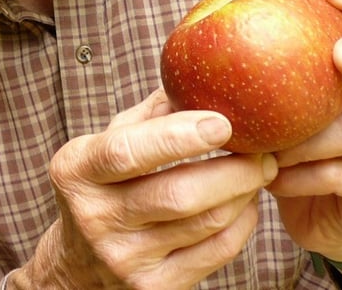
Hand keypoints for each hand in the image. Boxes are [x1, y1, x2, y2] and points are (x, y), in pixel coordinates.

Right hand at [12, 90, 276, 289]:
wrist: (77, 266)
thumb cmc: (102, 186)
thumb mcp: (107, 143)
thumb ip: (151, 114)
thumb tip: (204, 73)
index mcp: (77, 171)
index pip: (126, 152)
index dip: (177, 137)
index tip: (222, 122)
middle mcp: (95, 218)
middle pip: (176, 194)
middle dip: (232, 171)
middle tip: (265, 150)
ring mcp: (123, 259)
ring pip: (202, 224)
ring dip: (243, 194)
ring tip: (260, 171)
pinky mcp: (152, 288)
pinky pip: (213, 254)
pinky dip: (240, 226)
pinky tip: (246, 205)